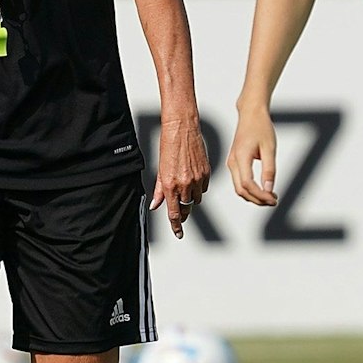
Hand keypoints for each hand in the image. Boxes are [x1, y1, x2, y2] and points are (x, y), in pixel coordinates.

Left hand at [151, 115, 210, 239]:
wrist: (182, 128)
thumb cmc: (169, 145)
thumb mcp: (160, 170)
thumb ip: (158, 190)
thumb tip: (155, 205)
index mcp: (170, 185)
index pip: (174, 213)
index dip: (176, 226)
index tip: (178, 233)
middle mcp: (185, 184)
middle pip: (186, 208)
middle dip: (183, 211)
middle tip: (180, 208)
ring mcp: (197, 179)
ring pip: (196, 199)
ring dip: (190, 199)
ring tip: (185, 187)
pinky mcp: (207, 173)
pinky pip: (204, 188)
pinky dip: (198, 188)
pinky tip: (193, 179)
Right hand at [228, 104, 278, 206]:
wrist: (251, 113)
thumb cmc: (260, 127)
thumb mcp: (269, 148)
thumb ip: (269, 170)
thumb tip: (269, 189)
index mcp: (241, 157)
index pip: (247, 184)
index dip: (261, 195)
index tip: (274, 198)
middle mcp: (233, 162)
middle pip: (241, 190)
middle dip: (257, 199)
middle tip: (273, 201)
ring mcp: (232, 162)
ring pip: (239, 188)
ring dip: (254, 196)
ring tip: (270, 197)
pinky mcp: (235, 162)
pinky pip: (240, 182)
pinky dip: (250, 189)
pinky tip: (263, 189)